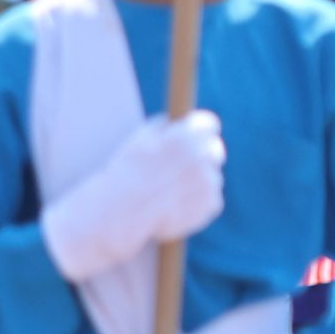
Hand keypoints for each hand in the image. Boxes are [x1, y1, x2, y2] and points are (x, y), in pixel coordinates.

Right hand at [41, 112, 225, 283]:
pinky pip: (211, 199)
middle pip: (214, 149)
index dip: (200, 131)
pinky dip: (198, 203)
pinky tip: (175, 206)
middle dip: (202, 155)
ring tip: (169, 191)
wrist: (120, 212)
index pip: (208, 124)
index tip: (195, 137)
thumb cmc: (124, 174)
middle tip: (182, 167)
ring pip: (211, 176)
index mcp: (185, 135)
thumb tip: (177, 121)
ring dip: (197, 181)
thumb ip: (162, 127)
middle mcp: (202, 155)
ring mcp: (209, 180)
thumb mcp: (138, 140)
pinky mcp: (211, 203)